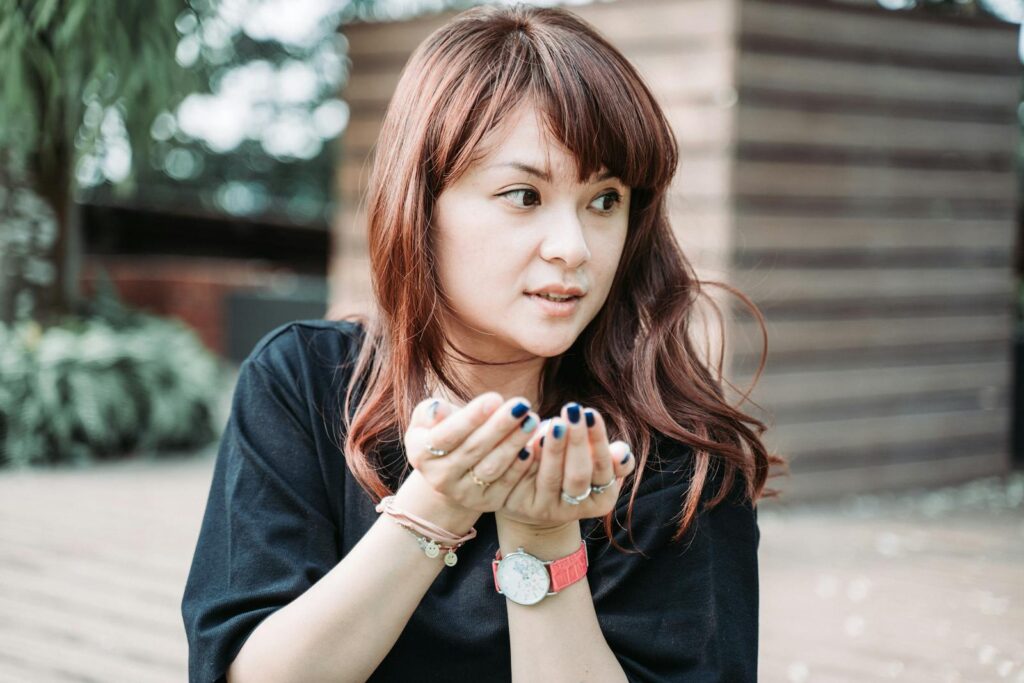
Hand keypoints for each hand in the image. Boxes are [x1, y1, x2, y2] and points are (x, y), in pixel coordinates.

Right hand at [403, 392, 541, 513]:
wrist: (452, 467)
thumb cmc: (443, 430)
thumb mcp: (429, 417)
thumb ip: (431, 410)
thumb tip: (438, 409)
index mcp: (420, 453)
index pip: (447, 435)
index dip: (472, 417)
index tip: (495, 397)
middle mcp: (439, 478)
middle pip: (473, 450)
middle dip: (500, 426)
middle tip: (522, 405)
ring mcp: (463, 494)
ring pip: (492, 467)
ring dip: (514, 443)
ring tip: (532, 420)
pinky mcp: (487, 503)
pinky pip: (508, 484)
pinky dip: (522, 465)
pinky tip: (535, 445)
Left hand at [496, 402, 635, 530]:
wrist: (538, 496)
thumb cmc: (575, 468)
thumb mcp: (598, 463)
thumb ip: (615, 458)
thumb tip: (622, 452)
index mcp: (602, 501)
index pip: (603, 468)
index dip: (598, 441)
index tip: (591, 413)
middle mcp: (575, 511)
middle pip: (578, 476)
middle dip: (577, 442)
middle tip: (573, 410)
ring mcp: (546, 510)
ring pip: (551, 478)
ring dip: (554, 448)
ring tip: (555, 422)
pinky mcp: (520, 505)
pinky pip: (522, 479)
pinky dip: (527, 458)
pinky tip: (529, 438)